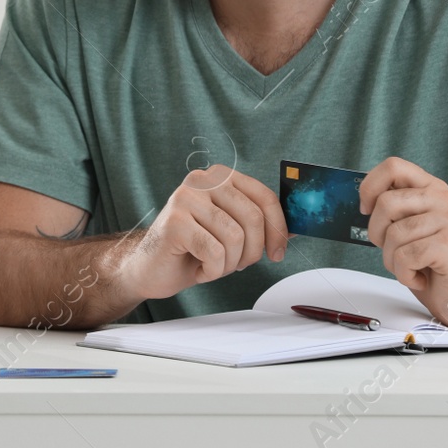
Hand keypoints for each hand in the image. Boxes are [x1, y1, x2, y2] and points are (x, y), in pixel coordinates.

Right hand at [112, 165, 286, 303]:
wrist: (149, 268)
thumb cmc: (192, 250)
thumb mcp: (231, 232)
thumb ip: (260, 225)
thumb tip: (298, 229)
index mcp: (219, 177)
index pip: (263, 196)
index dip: (278, 228)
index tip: (279, 252)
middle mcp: (202, 180)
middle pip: (253, 217)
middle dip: (252, 251)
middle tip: (238, 265)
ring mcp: (185, 198)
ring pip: (234, 238)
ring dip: (230, 264)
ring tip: (213, 265)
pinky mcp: (175, 222)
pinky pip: (214, 252)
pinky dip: (212, 271)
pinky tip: (199, 269)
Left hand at [360, 157, 447, 327]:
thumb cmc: (432, 264)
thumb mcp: (409, 228)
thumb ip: (393, 210)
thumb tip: (361, 201)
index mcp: (433, 189)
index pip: (394, 167)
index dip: (370, 186)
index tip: (366, 209)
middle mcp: (446, 200)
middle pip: (386, 203)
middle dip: (377, 233)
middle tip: (392, 250)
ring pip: (394, 234)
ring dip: (392, 260)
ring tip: (412, 266)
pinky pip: (405, 256)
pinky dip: (404, 274)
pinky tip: (420, 277)